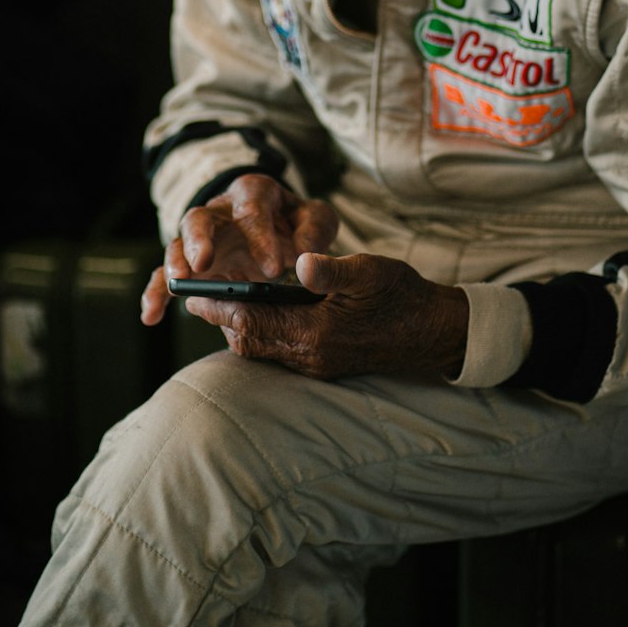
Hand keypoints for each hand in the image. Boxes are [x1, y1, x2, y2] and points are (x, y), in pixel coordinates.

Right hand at [140, 174, 338, 324]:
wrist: (279, 230)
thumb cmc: (297, 223)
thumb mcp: (315, 219)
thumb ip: (314, 231)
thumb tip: (305, 255)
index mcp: (253, 194)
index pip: (252, 209)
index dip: (260, 237)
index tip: (273, 268)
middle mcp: (220, 213)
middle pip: (200, 218)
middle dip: (199, 240)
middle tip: (203, 264)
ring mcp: (201, 240)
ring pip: (178, 244)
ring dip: (175, 264)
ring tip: (178, 283)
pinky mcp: (191, 265)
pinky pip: (166, 276)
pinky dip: (156, 294)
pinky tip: (151, 315)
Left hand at [185, 251, 468, 380]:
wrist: (434, 332)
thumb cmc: (402, 296)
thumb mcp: (369, 271)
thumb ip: (330, 269)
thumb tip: (298, 262)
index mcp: (315, 333)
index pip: (251, 324)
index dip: (219, 309)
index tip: (193, 295)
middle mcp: (310, 355)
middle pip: (249, 344)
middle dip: (223, 322)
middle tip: (201, 298)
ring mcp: (318, 364)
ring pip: (263, 351)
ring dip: (242, 330)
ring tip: (227, 304)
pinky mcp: (326, 364)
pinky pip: (280, 353)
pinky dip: (263, 335)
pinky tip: (265, 314)